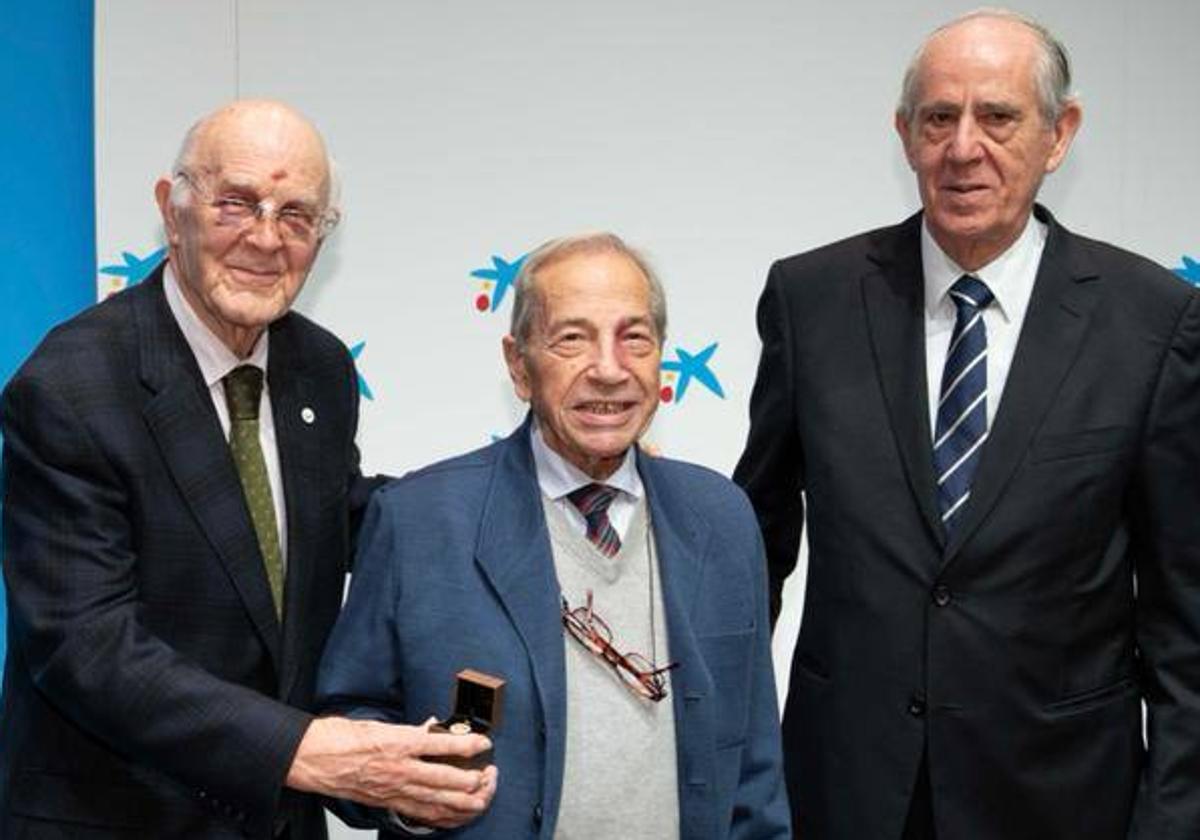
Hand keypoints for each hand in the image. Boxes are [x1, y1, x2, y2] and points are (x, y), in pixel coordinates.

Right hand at [286, 716, 497, 828]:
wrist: (313, 758)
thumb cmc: (341, 737)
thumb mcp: (379, 724)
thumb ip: (409, 729)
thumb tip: (432, 729)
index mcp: (400, 742)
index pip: (444, 744)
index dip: (469, 745)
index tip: (484, 743)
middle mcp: (401, 768)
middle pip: (448, 780)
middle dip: (475, 780)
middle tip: (489, 774)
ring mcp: (395, 789)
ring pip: (439, 802)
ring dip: (465, 802)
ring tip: (482, 798)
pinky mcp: (388, 803)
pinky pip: (421, 815)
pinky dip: (443, 817)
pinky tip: (456, 815)